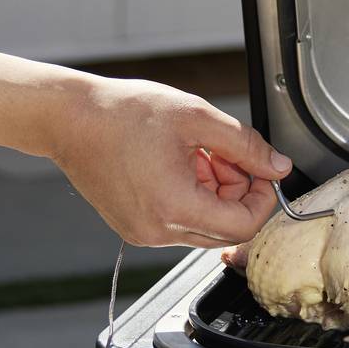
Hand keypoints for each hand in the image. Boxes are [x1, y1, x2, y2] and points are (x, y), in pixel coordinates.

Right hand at [46, 75, 290, 248]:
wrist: (69, 119)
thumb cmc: (122, 113)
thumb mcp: (196, 117)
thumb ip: (246, 145)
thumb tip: (279, 166)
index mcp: (175, 207)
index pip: (244, 225)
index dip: (262, 197)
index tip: (261, 170)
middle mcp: (158, 231)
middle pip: (225, 229)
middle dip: (236, 191)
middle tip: (222, 153)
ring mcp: (143, 234)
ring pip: (203, 226)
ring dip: (213, 192)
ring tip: (194, 153)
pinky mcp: (133, 228)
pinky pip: (178, 222)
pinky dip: (189, 197)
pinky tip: (175, 164)